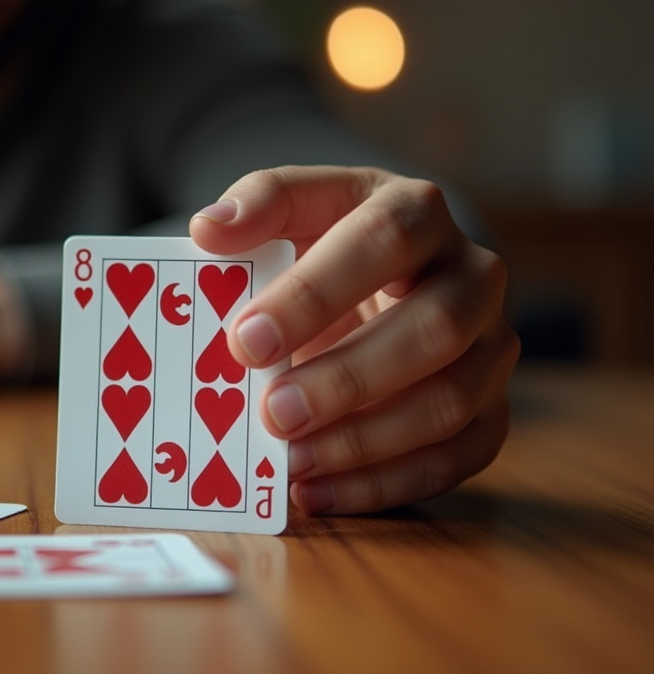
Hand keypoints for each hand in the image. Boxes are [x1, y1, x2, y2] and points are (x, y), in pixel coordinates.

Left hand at [190, 166, 518, 514]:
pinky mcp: (491, 411)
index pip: (382, 241)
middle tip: (273, 413)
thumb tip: (208, 230)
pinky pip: (455, 459)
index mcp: (419, 212)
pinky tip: (316, 492)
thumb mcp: (297, 208)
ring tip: (289, 462)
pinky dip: (383, 486)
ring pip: (450, 402)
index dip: (315, 293)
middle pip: (434, 328)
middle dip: (347, 378)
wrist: (382, 279)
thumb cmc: (330, 243)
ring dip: (364, 442)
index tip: (245, 339)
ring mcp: (491, 348)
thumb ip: (259, 207)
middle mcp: (474, 277)